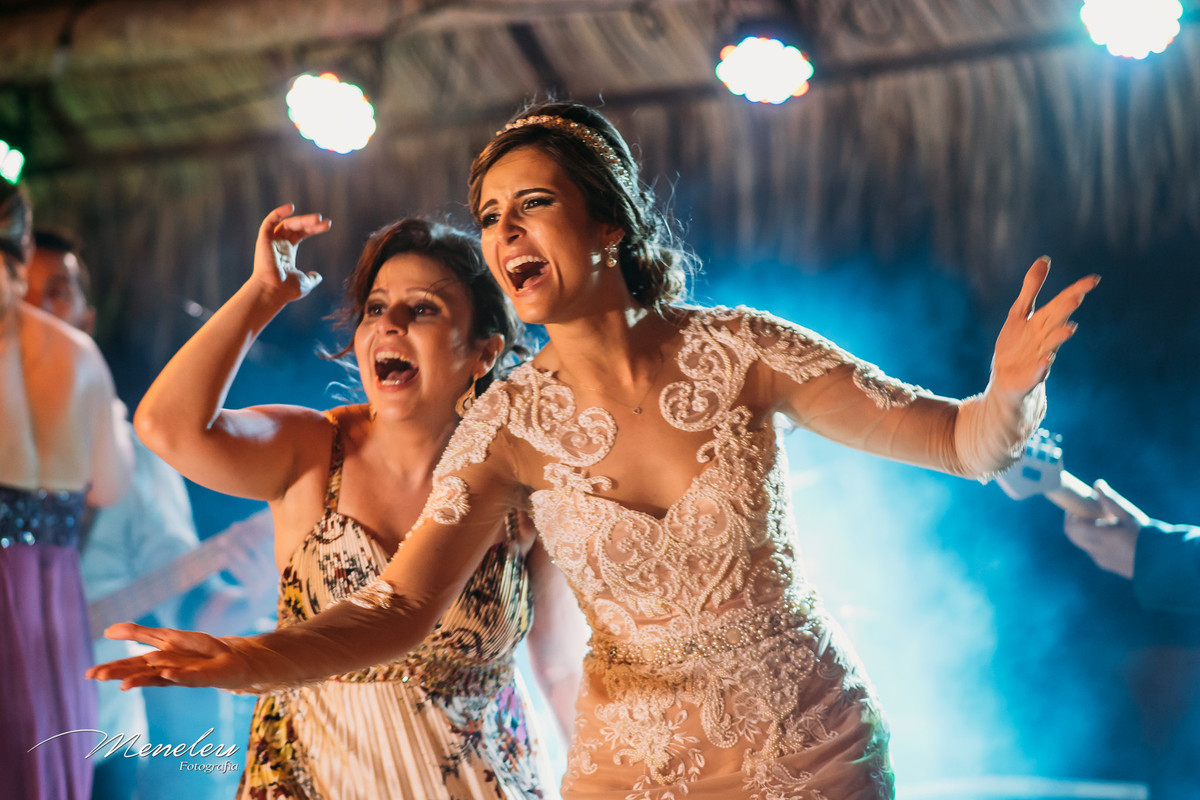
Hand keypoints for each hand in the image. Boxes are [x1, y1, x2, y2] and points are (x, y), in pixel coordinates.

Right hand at [85, 622, 253, 690]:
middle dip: (120, 675)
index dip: (111, 669)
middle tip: (97, 677)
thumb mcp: (167, 637)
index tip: (89, 674)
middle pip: (141, 673)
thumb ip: (140, 634)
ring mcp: (185, 675)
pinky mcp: (204, 676)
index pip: (130, 666)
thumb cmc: (199, 651)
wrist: (233, 660)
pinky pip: (189, 676)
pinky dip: (178, 675)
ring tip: (123, 684)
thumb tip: (107, 630)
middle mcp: (168, 671)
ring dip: (143, 680)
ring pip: (161, 677)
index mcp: (158, 663)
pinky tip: (166, 673)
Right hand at [250, 203, 331, 301]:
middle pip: (296, 227)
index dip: (313, 228)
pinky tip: (291, 207)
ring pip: (287, 223)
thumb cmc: (287, 291)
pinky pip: (269, 221)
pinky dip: (278, 212)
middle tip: (325, 221)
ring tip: (318, 218)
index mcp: (287, 253)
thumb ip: (312, 278)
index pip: (301, 234)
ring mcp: (270, 242)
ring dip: (302, 219)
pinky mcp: (263, 239)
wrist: (273, 292)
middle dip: (310, 223)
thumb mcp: (305, 283)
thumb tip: (318, 276)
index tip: (327, 225)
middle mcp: (278, 245)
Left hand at [991, 257, 1099, 396]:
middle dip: (1066, 310)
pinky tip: (1046, 360)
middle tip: (1077, 297)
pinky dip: (1042, 366)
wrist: (1006, 380)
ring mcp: (1039, 357)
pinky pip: (1037, 372)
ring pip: (1051, 346)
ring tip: (1069, 328)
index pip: (1061, 303)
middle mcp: (1045, 338)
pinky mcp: (1029, 376)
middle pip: (1057, 321)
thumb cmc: (1016, 345)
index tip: (1094, 279)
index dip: (1076, 291)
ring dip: (1060, 337)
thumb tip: (1044, 259)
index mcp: (1043, 321)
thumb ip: (1031, 288)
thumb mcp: (1019, 313)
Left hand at [1063, 479, 1148, 578]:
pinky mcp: (1107, 566)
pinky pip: (1093, 551)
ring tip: (1106, 522)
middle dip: (1077, 522)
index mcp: (1099, 538)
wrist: (1164, 563)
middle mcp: (1095, 551)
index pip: (1071, 526)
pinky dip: (1095, 541)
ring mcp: (1100, 560)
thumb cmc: (1148, 537)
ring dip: (1087, 532)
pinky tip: (1112, 535)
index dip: (1070, 515)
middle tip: (1089, 511)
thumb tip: (1097, 484)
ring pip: (1083, 543)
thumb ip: (1111, 501)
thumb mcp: (1130, 516)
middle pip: (1073, 535)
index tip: (1077, 505)